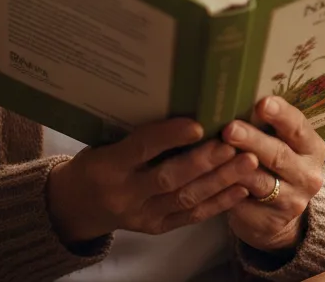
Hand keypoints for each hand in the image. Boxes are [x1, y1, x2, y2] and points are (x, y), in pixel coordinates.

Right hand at [45, 117, 260, 242]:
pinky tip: (241, 188)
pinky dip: (218, 203)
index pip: (141, 148)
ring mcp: (141, 215)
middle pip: (168, 178)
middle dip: (204, 161)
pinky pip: (191, 216)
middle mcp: (124, 193)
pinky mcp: (155, 228)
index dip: (169, 136)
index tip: (198, 123)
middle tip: (233, 143)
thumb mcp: (105, 140)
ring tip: (248, 162)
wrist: (77, 204)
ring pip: (185, 199)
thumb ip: (138, 129)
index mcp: (108, 165)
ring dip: (220, 181)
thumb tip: (183, 97)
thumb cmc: (97, 160)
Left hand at [221, 96, 324, 252]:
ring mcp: (292, 201)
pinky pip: (245, 204)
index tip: (262, 102)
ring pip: (261, 182)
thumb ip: (268, 125)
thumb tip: (236, 97)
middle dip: (253, 140)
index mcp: (313, 148)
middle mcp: (308, 175)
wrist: (282, 212)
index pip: (298, 127)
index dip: (281, 114)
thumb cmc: (276, 162)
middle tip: (230, 128)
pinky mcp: (272, 221)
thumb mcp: (283, 142)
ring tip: (217, 154)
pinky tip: (211, 181)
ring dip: (237, 168)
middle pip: (278, 155)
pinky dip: (228, 192)